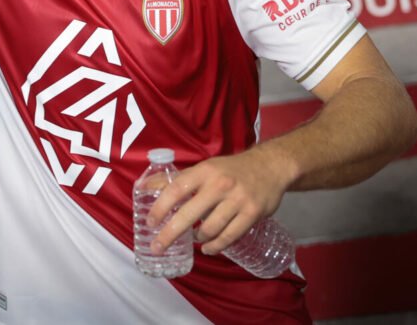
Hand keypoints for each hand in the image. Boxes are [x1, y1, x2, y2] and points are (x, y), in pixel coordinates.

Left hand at [147, 148, 292, 255]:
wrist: (270, 167)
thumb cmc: (230, 170)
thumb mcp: (204, 168)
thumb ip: (178, 180)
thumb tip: (145, 187)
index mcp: (204, 171)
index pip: (176, 189)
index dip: (160, 207)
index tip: (150, 223)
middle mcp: (219, 185)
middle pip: (189, 214)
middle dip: (170, 233)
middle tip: (158, 246)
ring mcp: (237, 200)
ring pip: (210, 228)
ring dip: (198, 238)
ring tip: (196, 239)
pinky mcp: (252, 213)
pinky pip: (230, 236)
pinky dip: (216, 246)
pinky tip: (209, 249)